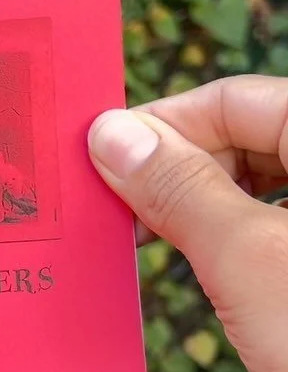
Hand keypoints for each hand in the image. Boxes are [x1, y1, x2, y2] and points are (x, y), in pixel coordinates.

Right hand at [88, 75, 287, 371]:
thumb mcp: (247, 261)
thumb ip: (179, 189)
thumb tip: (113, 134)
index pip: (236, 99)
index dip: (163, 125)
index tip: (102, 163)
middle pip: (255, 136)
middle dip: (180, 169)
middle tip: (121, 213)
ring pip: (267, 185)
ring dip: (203, 207)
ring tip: (153, 243)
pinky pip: (282, 229)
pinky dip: (239, 242)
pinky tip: (209, 272)